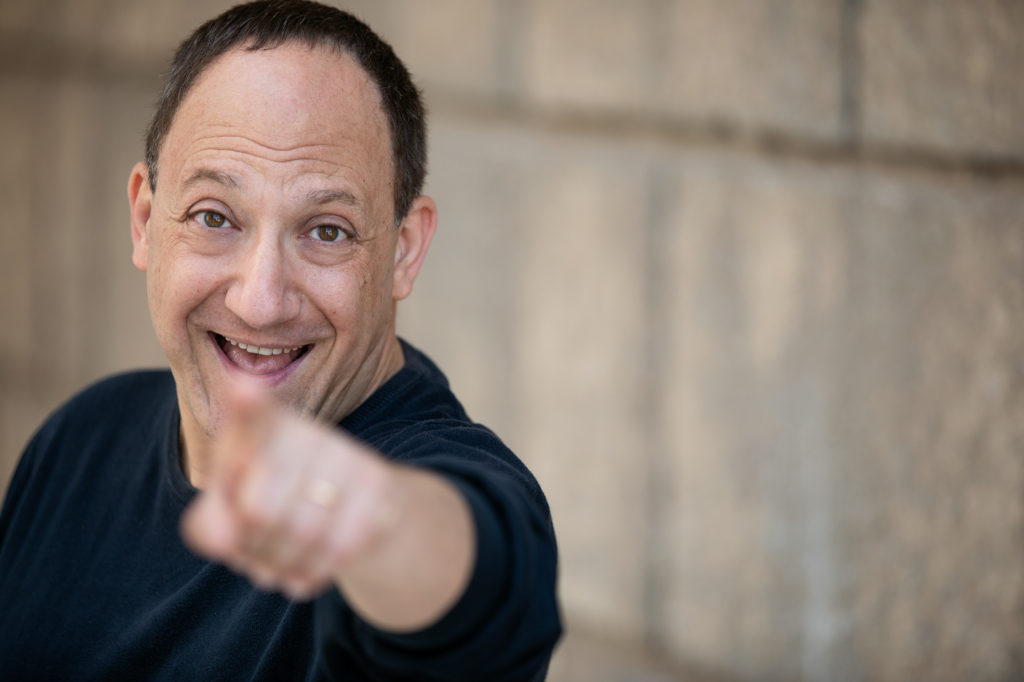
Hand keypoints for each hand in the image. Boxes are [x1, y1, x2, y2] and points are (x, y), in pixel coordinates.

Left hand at [181, 379, 400, 601]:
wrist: (350, 512)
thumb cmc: (270, 505)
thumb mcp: (226, 512)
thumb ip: (208, 525)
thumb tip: (225, 539)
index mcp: (261, 428)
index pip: (253, 415)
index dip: (247, 405)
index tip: (242, 389)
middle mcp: (308, 434)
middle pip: (259, 511)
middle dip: (250, 544)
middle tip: (251, 544)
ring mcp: (348, 458)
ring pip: (302, 534)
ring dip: (281, 563)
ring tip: (277, 558)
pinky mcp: (380, 488)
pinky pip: (340, 548)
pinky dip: (315, 570)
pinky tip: (308, 563)